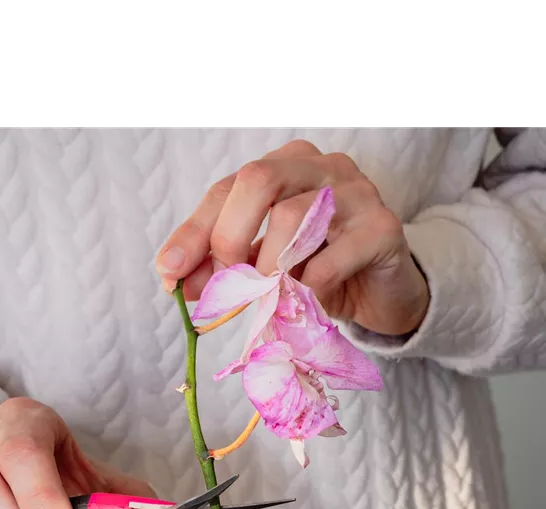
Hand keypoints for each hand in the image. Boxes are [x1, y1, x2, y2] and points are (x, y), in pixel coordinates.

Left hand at [156, 139, 429, 336]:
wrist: (382, 293)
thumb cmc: (318, 272)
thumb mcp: (262, 269)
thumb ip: (223, 269)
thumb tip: (176, 282)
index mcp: (284, 168)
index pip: (227, 188)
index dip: (194, 231)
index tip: (169, 272)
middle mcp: (319, 167)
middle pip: (258, 179)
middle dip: (228, 236)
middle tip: (229, 282)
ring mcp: (355, 191)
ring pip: (293, 215)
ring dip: (268, 267)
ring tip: (271, 295)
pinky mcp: (382, 227)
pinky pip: (333, 255)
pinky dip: (308, 285)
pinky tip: (307, 298)